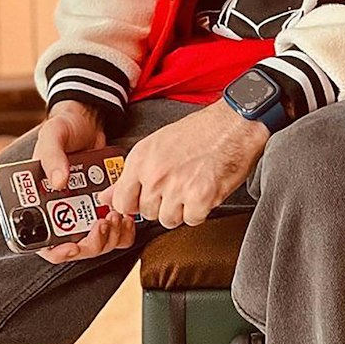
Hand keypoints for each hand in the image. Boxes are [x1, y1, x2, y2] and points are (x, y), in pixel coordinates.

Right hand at [32, 100, 135, 263]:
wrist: (88, 119)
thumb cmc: (64, 128)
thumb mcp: (53, 136)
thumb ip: (52, 156)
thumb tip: (58, 182)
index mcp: (40, 203)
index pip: (43, 243)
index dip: (56, 252)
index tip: (72, 247)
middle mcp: (62, 212)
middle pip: (76, 247)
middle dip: (92, 242)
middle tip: (103, 223)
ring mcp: (85, 210)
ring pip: (98, 242)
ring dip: (109, 235)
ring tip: (117, 214)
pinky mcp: (104, 204)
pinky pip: (116, 228)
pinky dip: (123, 227)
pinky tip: (127, 213)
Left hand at [99, 98, 269, 228]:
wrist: (235, 123)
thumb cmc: (203, 129)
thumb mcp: (160, 143)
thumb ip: (134, 171)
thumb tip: (108, 196)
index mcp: (141, 158)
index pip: (120, 201)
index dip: (133, 204)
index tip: (141, 201)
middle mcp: (155, 174)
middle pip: (146, 212)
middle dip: (162, 203)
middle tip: (178, 184)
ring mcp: (176, 188)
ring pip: (168, 219)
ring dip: (182, 208)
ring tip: (193, 185)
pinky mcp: (199, 199)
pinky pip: (192, 220)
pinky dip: (201, 209)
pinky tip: (206, 189)